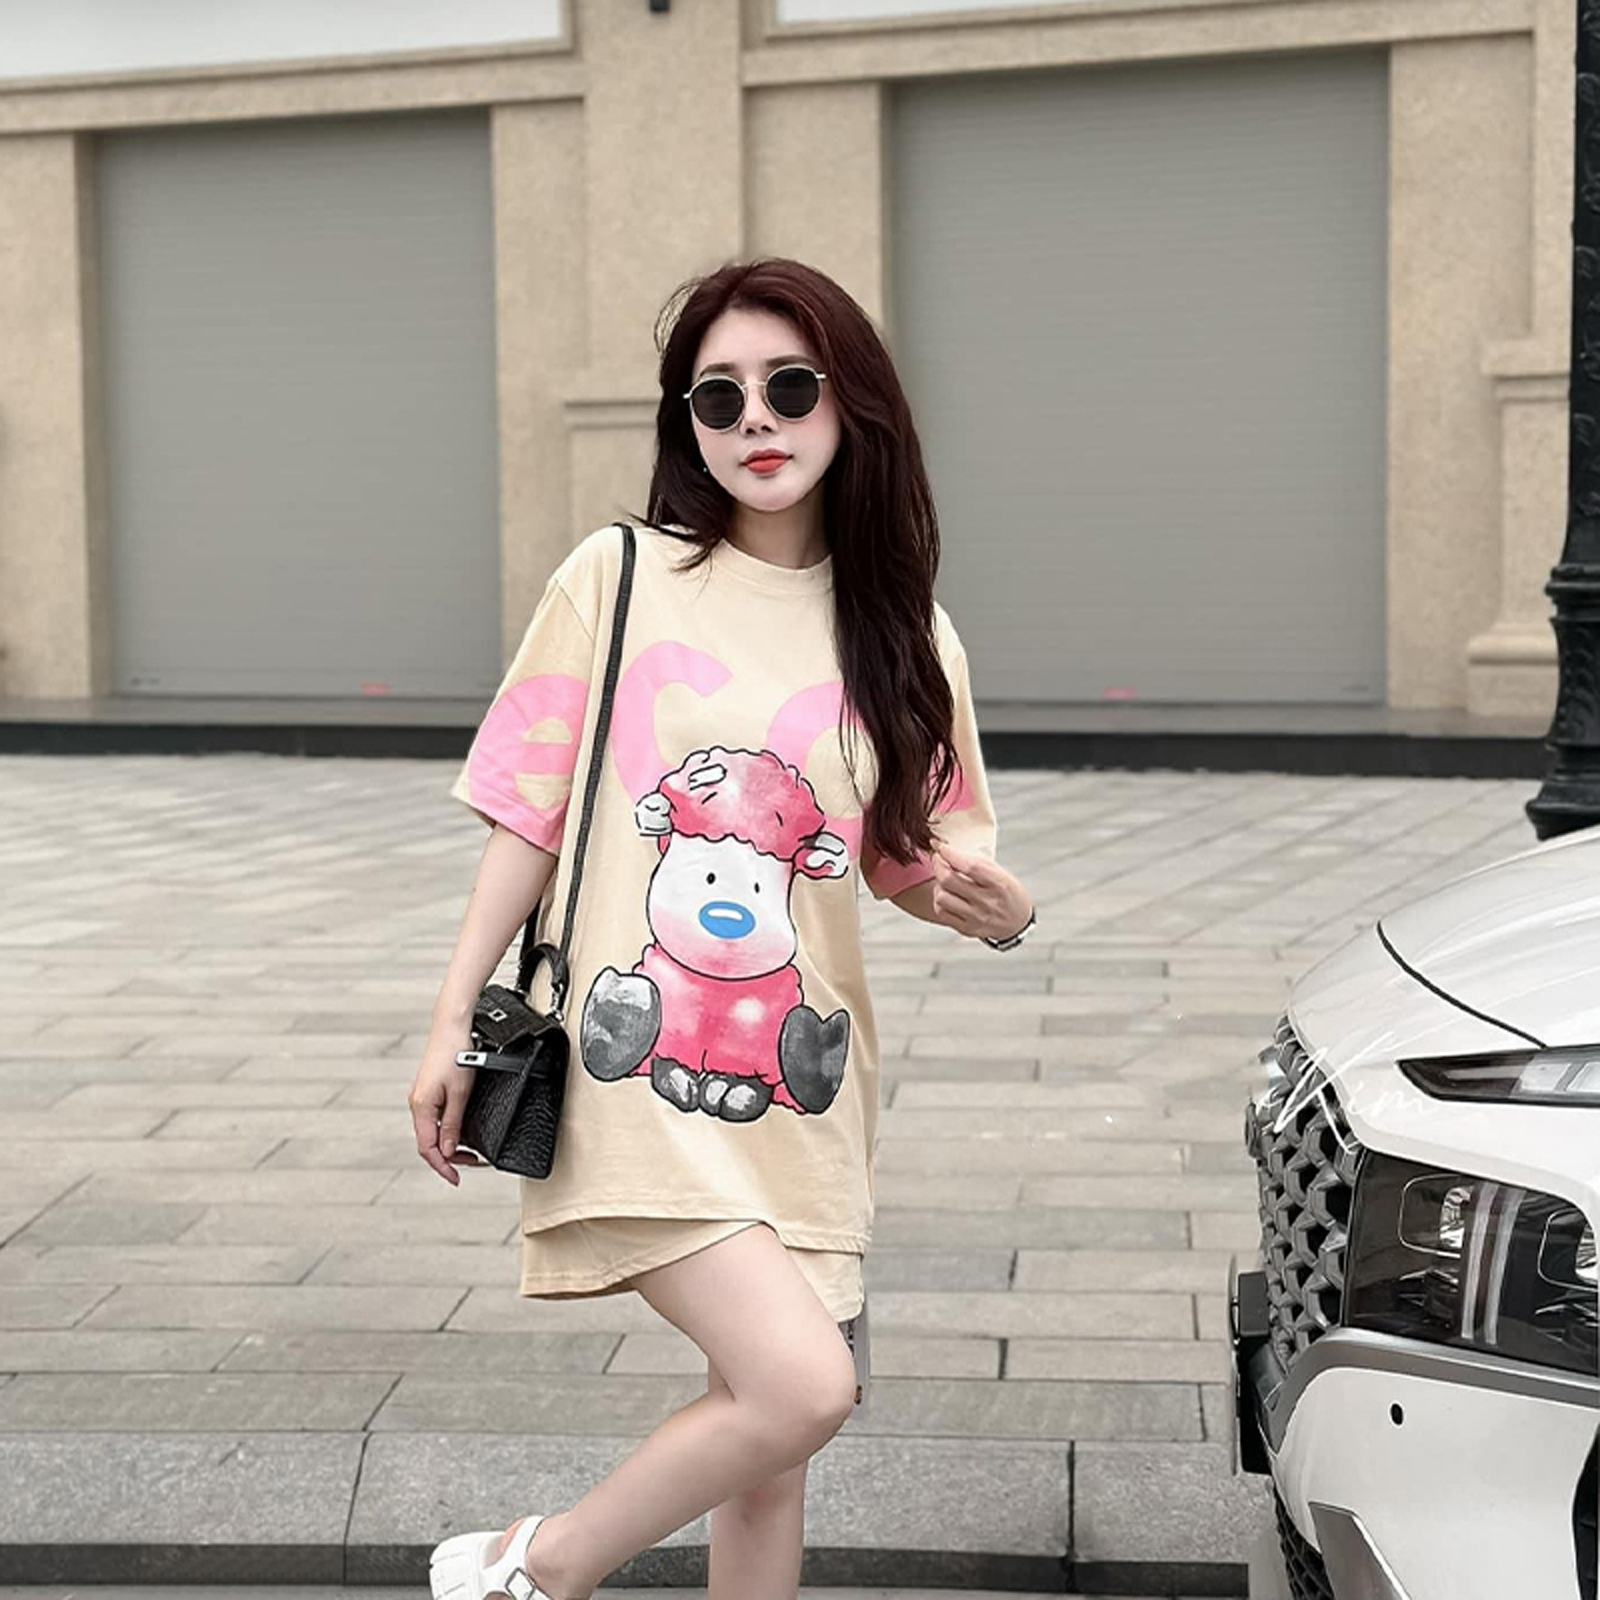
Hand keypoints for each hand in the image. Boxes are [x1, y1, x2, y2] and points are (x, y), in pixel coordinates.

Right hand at [409, 1018, 486, 1184]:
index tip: (455, 1178)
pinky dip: (448, 1129)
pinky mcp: (428, 1092)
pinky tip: (462, 1130)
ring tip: (471, 1151)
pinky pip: (435, 1119)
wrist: (451, 1028)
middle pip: (429, 1142)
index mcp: (421, 1107)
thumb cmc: (457, 1054)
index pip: (428, 1148)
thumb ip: (454, 1124)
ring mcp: (422, 1098)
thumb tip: (449, 1150)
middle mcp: (417, 1104)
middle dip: (449, 1157)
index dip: (442, 1166)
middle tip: (472, 1163)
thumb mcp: (460, 1094)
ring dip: (450, 1144)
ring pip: (432, 1131)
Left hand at [930, 842, 1032, 941]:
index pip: (969, 866)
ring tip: (945, 880)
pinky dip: (939, 901)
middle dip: (938, 865)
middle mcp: (988, 902)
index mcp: (999, 884)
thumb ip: (976, 862)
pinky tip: (947, 895)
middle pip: (949, 880)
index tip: (940, 846)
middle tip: (938, 859)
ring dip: (939, 884)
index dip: (950, 854)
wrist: (1018, 922)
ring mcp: (977, 918)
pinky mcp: (967, 929)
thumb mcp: (1001, 872)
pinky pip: (941, 912)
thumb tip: (945, 849)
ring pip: (941, 897)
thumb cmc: (1007, 892)